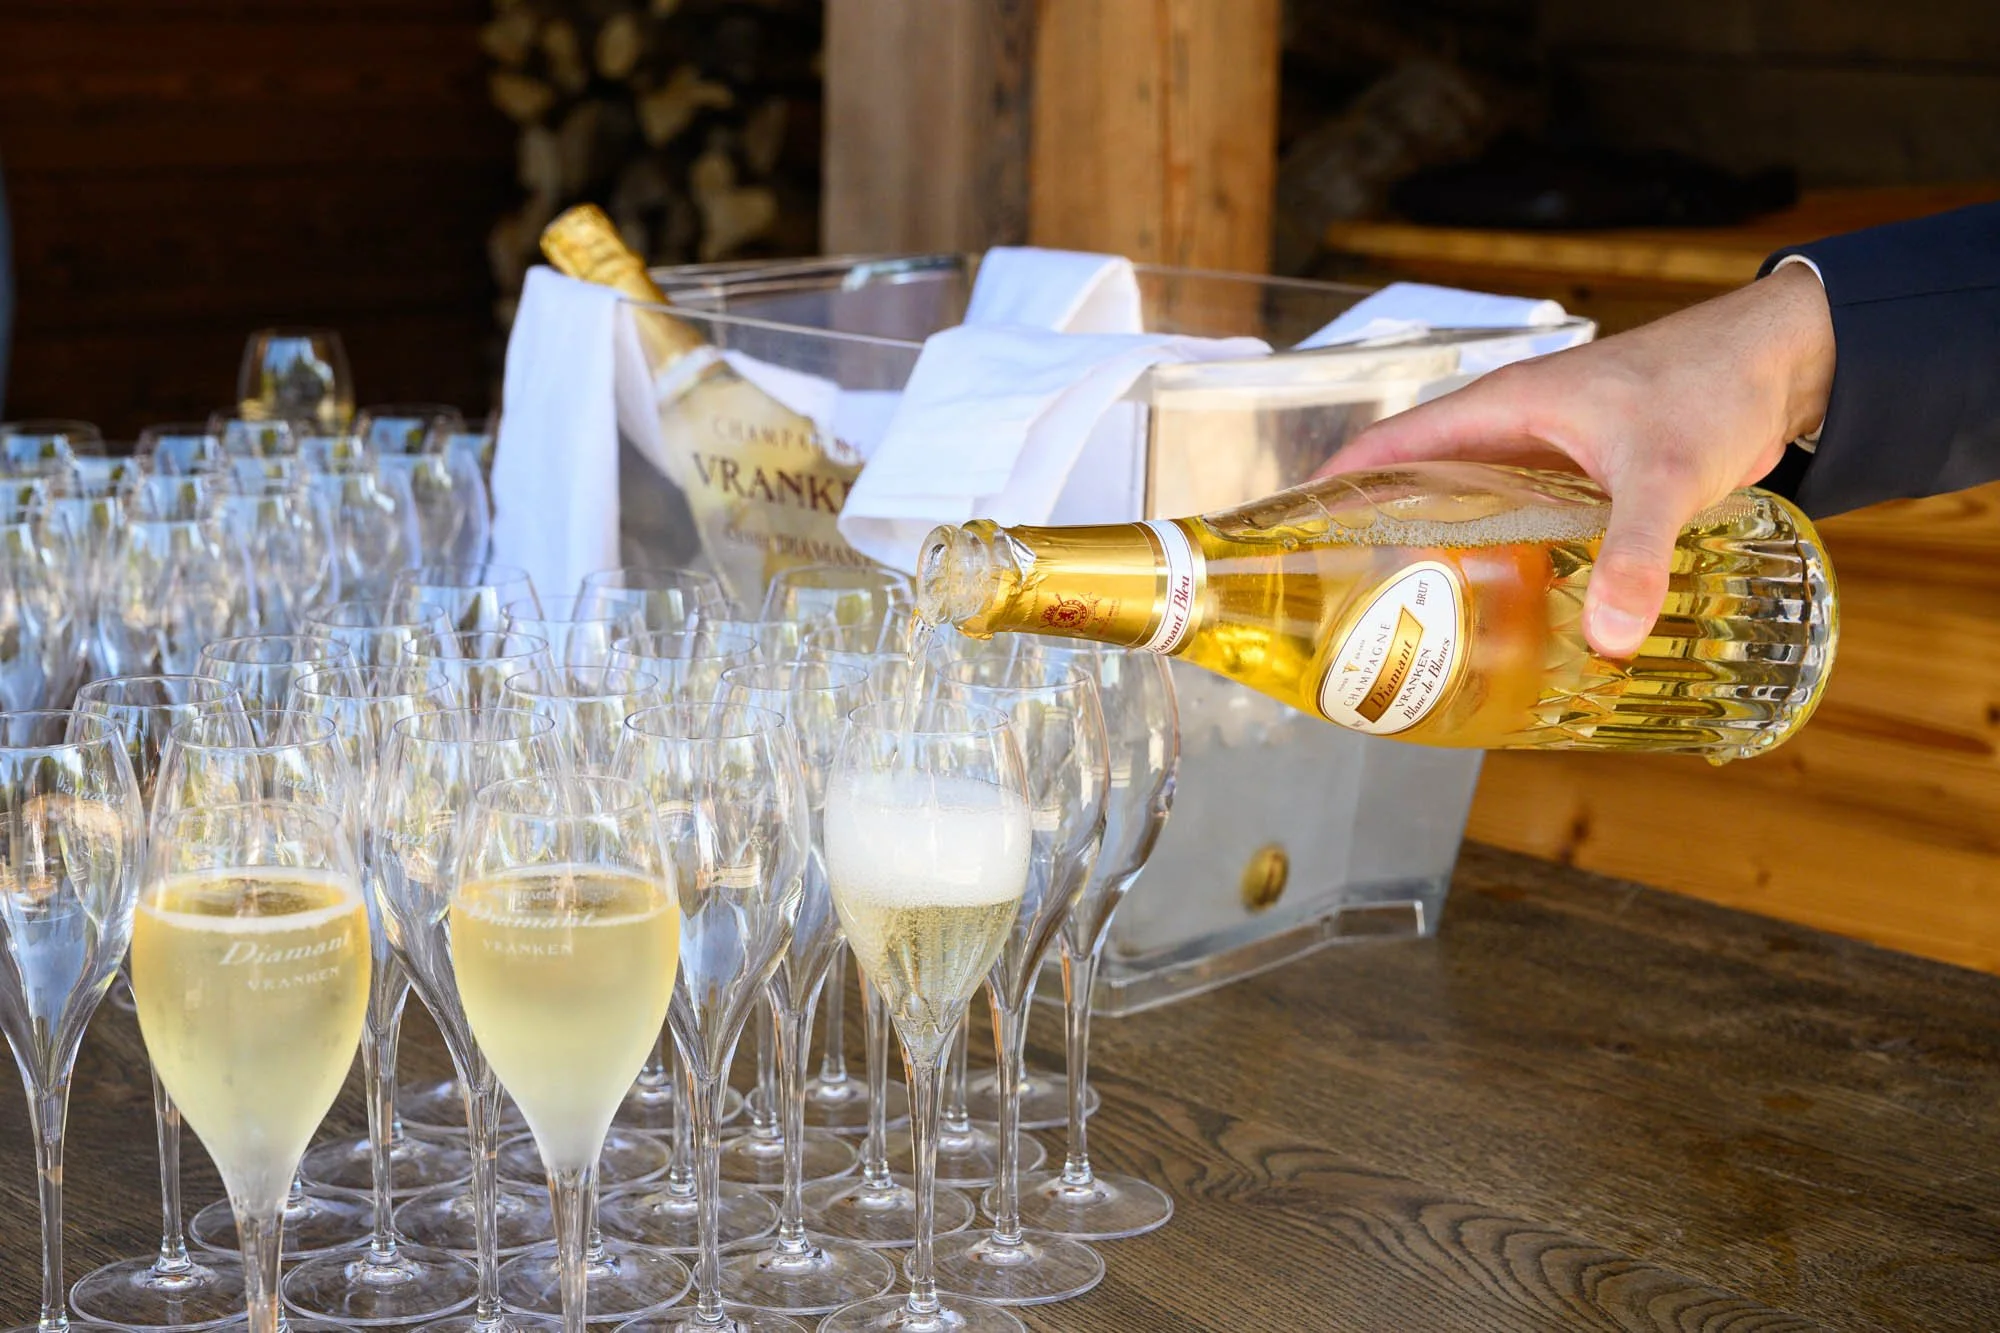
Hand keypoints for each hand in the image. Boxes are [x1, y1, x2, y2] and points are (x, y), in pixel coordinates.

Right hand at [1321, 264, 1835, 657]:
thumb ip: (1633, 554)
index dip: (1332, 489)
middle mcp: (1509, 430)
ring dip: (1438, 555)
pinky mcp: (1579, 479)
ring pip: (1465, 509)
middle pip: (1414, 486)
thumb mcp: (1665, 474)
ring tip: (1409, 624)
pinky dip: (1496, 560)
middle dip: (1375, 540)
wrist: (1782, 363)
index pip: (1387, 446)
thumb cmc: (1711, 386)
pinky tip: (1498, 610)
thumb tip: (1608, 638)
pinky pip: (1515, 523)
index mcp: (1499, 409)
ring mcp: (1543, 455)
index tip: (1289, 541)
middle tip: (1346, 611)